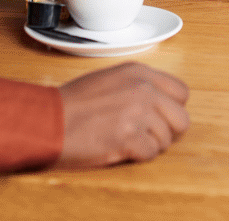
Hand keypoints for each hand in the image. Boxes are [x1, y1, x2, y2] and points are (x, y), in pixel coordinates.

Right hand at [55, 63, 189, 168]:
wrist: (47, 120)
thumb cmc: (71, 103)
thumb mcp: (108, 79)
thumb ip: (137, 86)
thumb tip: (159, 104)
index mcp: (139, 72)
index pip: (181, 93)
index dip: (171, 110)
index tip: (157, 118)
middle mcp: (143, 88)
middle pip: (181, 119)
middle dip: (165, 132)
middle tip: (143, 135)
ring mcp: (138, 111)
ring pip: (167, 139)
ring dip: (148, 145)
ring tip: (123, 140)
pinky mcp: (130, 136)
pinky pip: (151, 154)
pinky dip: (136, 156)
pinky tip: (117, 147)